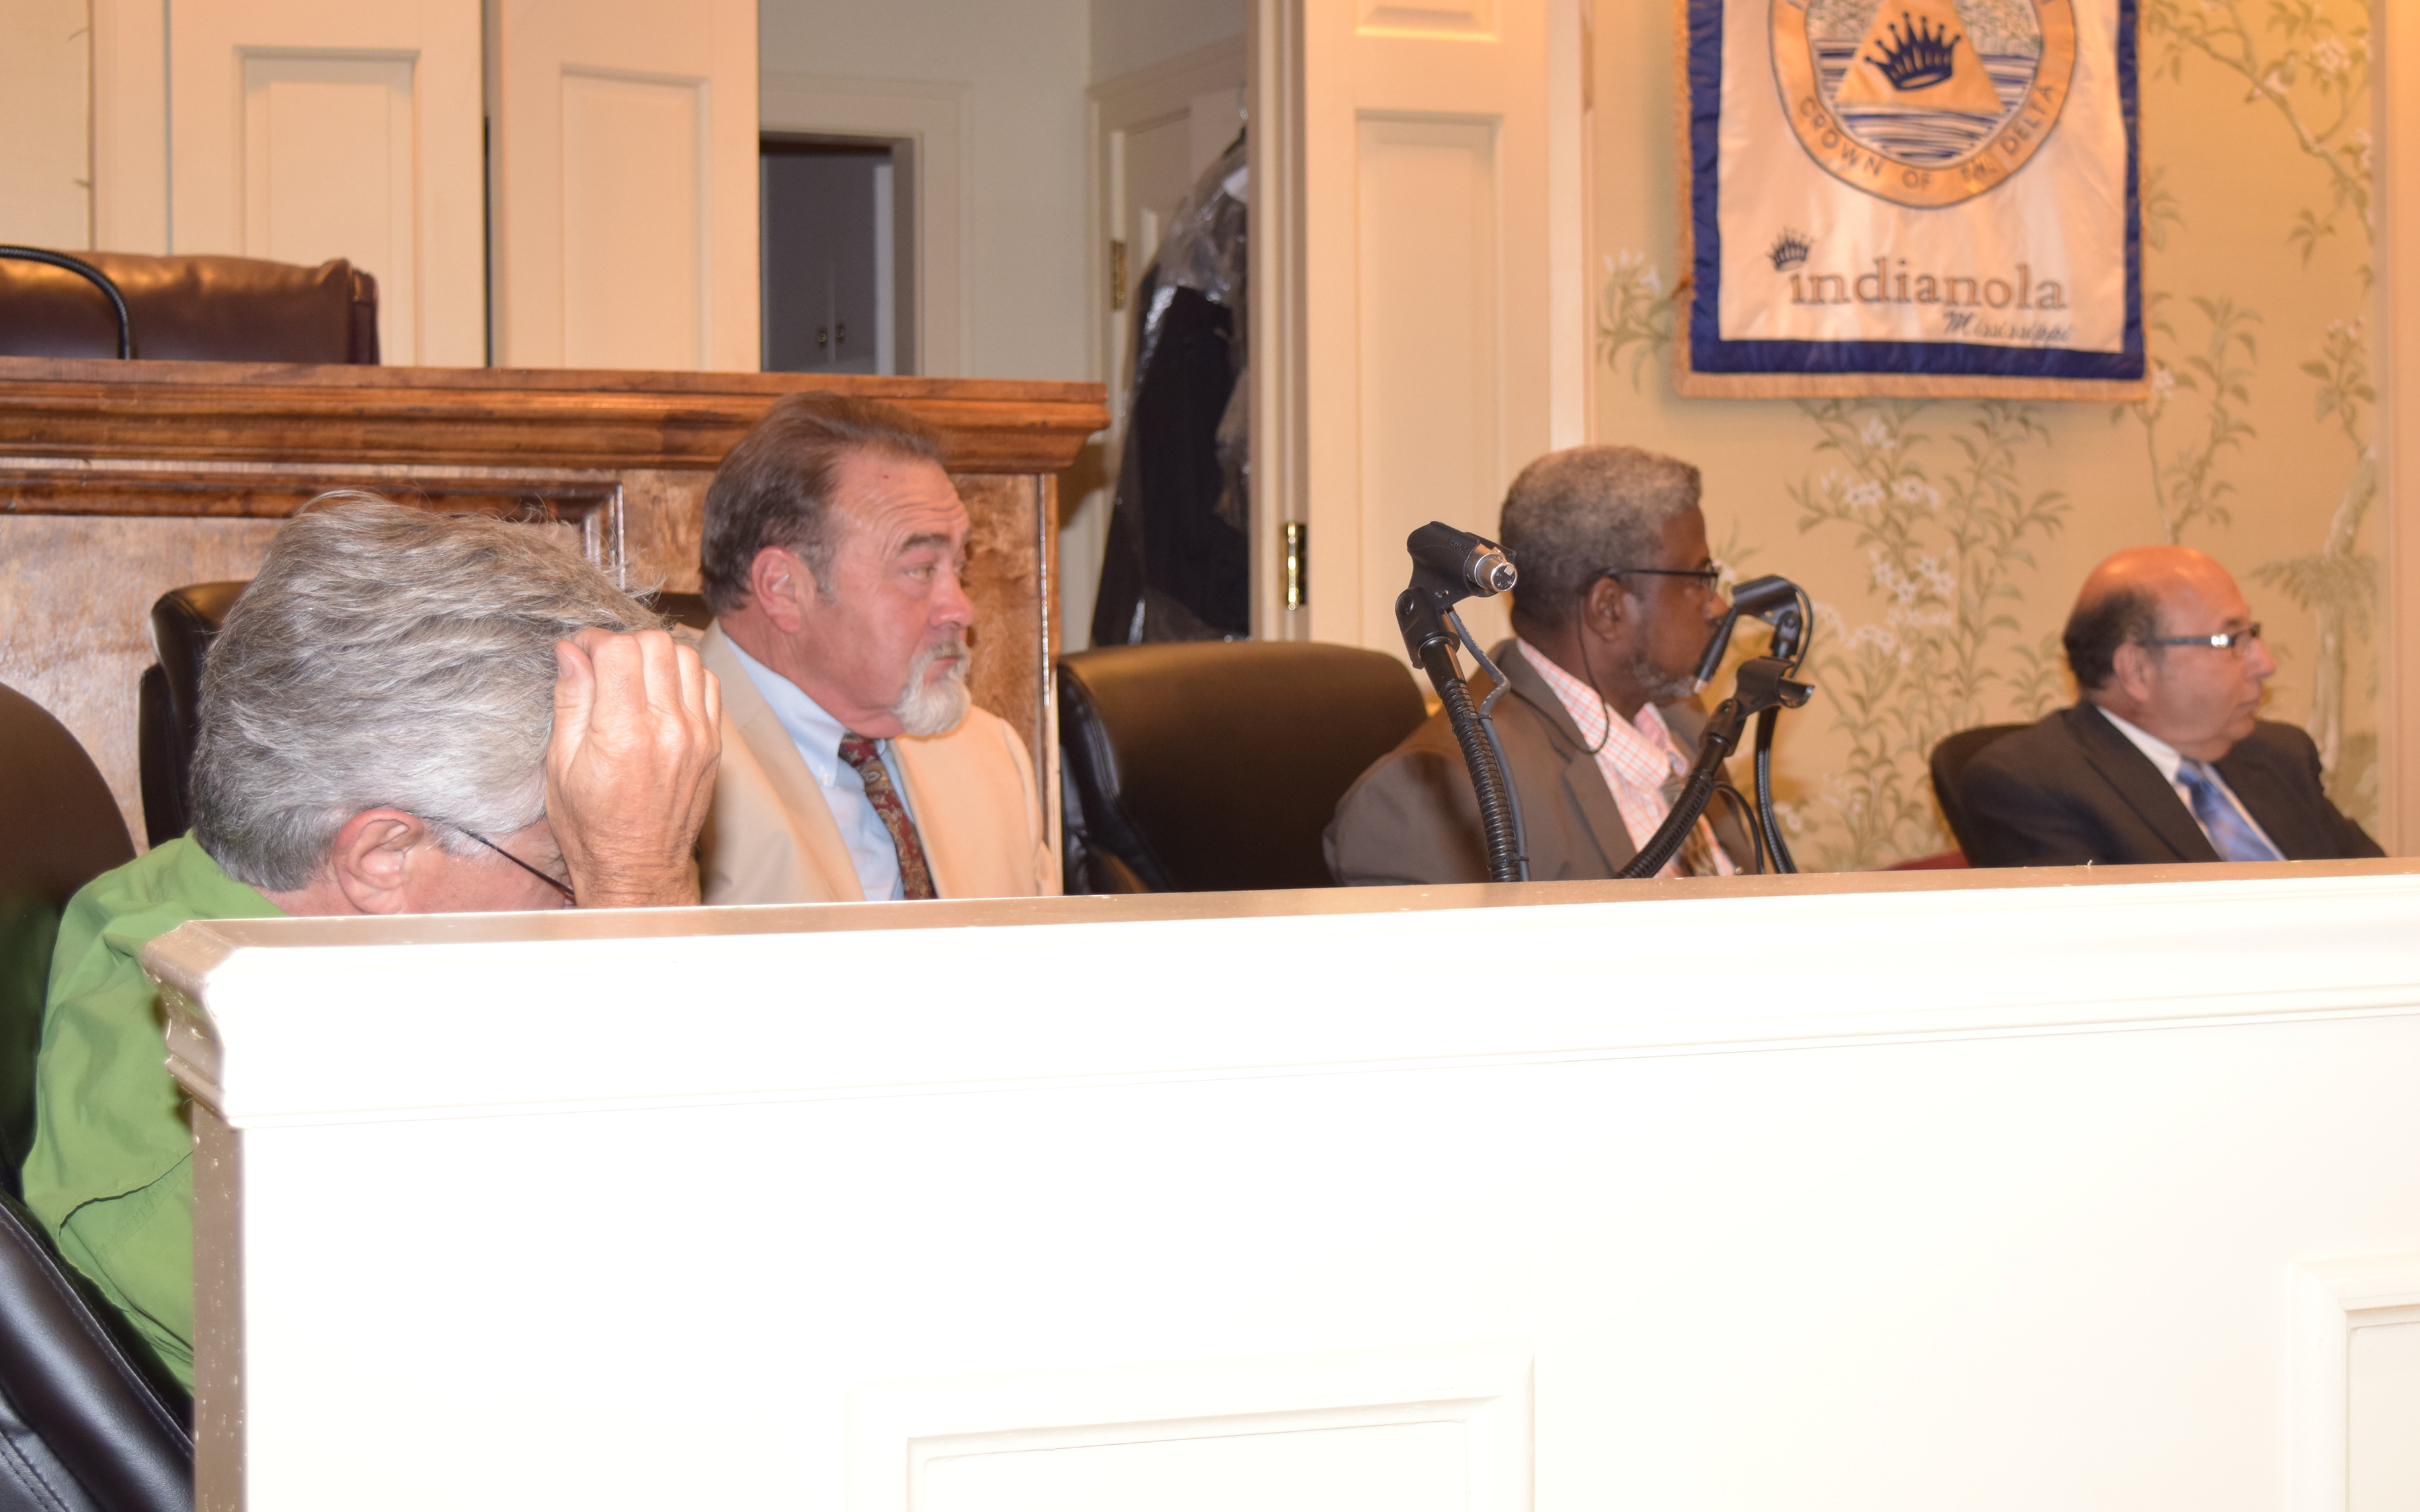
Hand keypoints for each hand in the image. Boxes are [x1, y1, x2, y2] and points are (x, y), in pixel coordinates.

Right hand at [546, 628, 721, 907]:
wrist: (638, 869)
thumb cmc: (591, 826)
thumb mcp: (560, 764)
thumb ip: (570, 700)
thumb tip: (570, 650)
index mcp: (623, 733)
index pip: (619, 650)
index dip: (593, 639)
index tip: (580, 651)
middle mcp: (668, 729)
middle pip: (656, 644)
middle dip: (624, 643)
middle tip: (605, 663)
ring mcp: (698, 735)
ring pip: (688, 658)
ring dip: (657, 655)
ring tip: (634, 676)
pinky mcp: (713, 744)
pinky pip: (709, 686)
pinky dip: (685, 676)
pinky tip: (662, 692)